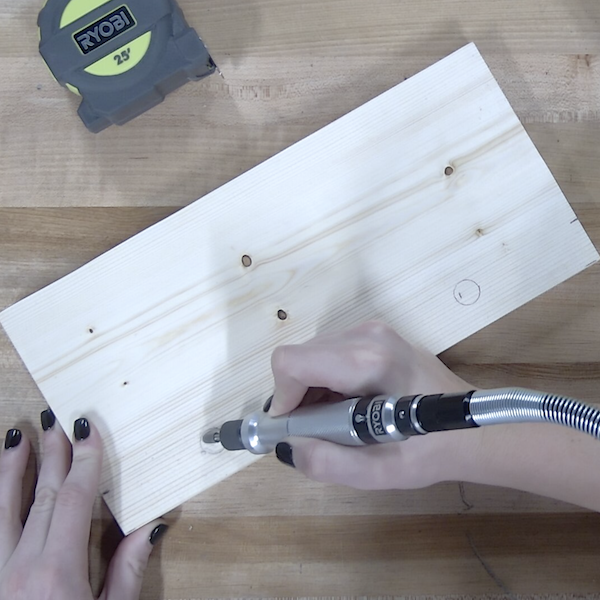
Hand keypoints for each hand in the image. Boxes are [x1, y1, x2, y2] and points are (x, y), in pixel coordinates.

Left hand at [0, 413, 166, 599]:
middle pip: (40, 496)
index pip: (74, 500)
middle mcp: (18, 567)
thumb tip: (152, 523)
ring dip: (10, 470)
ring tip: (16, 437)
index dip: (83, 461)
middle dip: (51, 455)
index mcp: (57, 572)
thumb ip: (128, 568)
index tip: (86, 429)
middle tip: (55, 418)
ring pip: (0, 510)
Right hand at [269, 320, 475, 488]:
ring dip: (311, 388)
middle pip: (299, 357)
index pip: (291, 362)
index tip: (296, 428)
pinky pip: (329, 350)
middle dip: (298, 396)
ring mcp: (373, 329)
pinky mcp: (376, 332)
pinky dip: (326, 378)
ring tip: (338, 419)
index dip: (283, 398)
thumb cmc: (429, 451)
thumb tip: (285, 445)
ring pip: (311, 353)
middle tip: (319, 429)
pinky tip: (348, 402)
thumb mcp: (377, 472)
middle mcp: (367, 334)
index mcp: (368, 361)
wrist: (472, 427)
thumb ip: (325, 463)